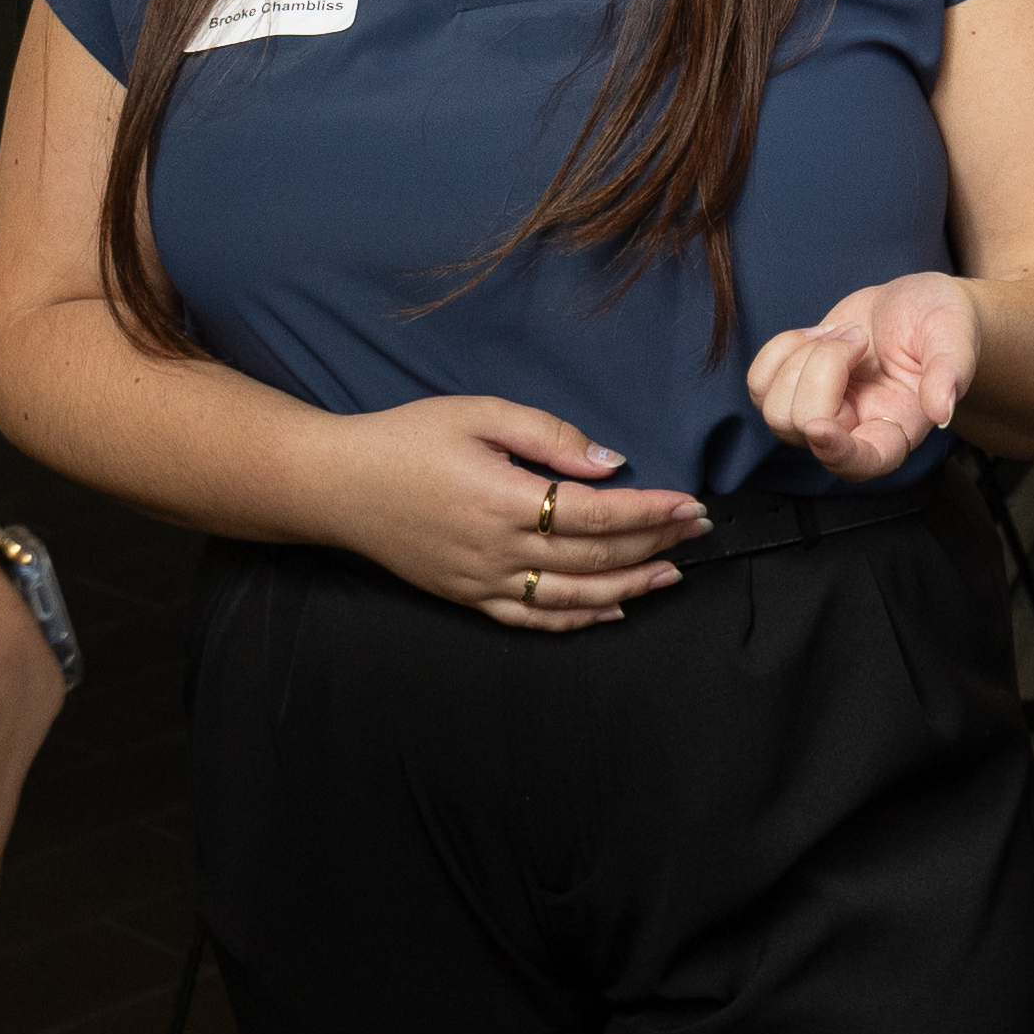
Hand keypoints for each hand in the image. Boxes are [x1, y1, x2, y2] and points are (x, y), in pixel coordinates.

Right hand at [332, 398, 702, 632]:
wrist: (337, 484)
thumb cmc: (406, 438)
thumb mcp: (477, 414)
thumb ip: (548, 435)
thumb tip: (610, 463)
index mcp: (504, 499)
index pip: (598, 513)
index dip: (651, 512)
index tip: (690, 505)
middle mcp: (499, 550)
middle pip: (595, 556)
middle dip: (654, 544)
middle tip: (697, 532)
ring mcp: (483, 581)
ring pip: (573, 597)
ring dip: (630, 588)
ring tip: (672, 574)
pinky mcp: (468, 598)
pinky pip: (533, 619)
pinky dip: (579, 620)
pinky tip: (612, 610)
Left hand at [748, 273, 976, 481]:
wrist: (915, 304)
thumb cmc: (941, 323)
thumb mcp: (955, 338)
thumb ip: (951, 372)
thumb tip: (942, 411)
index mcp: (896, 430)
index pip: (861, 463)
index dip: (835, 453)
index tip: (819, 427)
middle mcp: (854, 430)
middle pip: (804, 425)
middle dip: (823, 367)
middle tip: (859, 336)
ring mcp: (819, 412)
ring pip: (775, 410)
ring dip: (800, 358)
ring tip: (840, 334)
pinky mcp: (794, 389)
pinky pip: (759, 385)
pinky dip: (779, 350)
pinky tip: (815, 335)